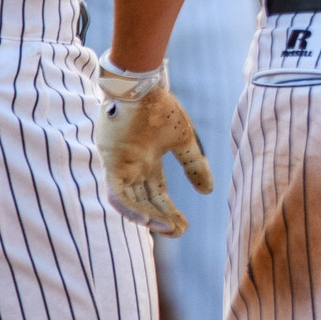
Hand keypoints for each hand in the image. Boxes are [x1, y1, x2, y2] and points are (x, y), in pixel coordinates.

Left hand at [94, 62, 213, 236]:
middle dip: (161, 219)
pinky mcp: (111, 163)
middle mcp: (133, 168)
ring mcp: (121, 166)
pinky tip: (146, 219)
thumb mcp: (183, 140)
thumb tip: (208, 190)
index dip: (169, 212)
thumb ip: (194, 164)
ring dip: (146, 217)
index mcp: (148, 162)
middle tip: (178, 232)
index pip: (157, 194)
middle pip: (145, 201)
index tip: (184, 226)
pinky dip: (130, 208)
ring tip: (165, 227)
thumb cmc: (161, 108)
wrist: (141, 87)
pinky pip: (117, 193)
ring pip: (130, 202)